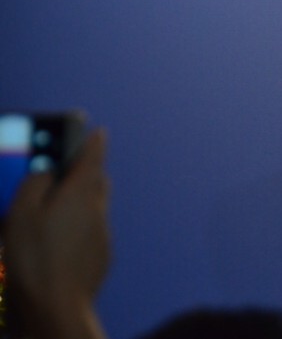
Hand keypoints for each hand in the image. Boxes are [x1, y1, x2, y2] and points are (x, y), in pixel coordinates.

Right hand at [2, 130, 110, 338]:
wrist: (58, 305)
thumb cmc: (35, 258)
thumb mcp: (21, 213)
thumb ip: (34, 184)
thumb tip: (46, 170)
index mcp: (80, 193)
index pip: (93, 158)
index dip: (94, 143)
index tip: (98, 131)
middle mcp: (97, 209)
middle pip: (97, 182)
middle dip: (87, 172)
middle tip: (72, 169)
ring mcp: (102, 233)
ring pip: (95, 207)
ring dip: (82, 200)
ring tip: (60, 206)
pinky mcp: (101, 254)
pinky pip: (92, 230)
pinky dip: (80, 225)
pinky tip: (61, 239)